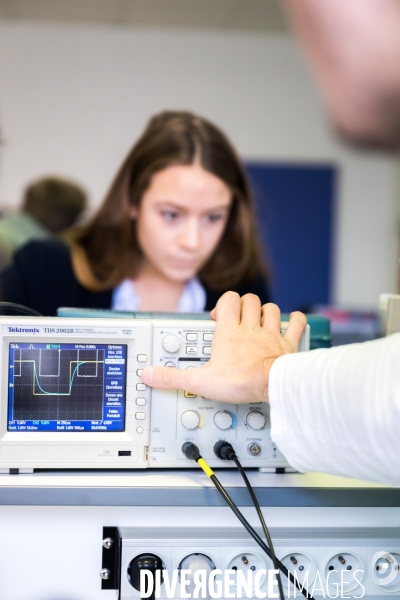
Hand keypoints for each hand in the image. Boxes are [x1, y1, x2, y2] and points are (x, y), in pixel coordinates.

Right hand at [141, 292, 305, 402]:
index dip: (224, 303)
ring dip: (265, 311)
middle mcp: (252, 328)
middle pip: (250, 301)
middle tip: (238, 316)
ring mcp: (272, 335)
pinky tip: (294, 321)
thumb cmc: (240, 380)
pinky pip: (296, 325)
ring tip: (260, 319)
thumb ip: (174, 378)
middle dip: (244, 304)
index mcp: (230, 332)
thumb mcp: (200, 381)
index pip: (228, 301)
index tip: (219, 316)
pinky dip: (296, 321)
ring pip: (271, 310)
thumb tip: (149, 375)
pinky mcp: (288, 345)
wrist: (272, 385)